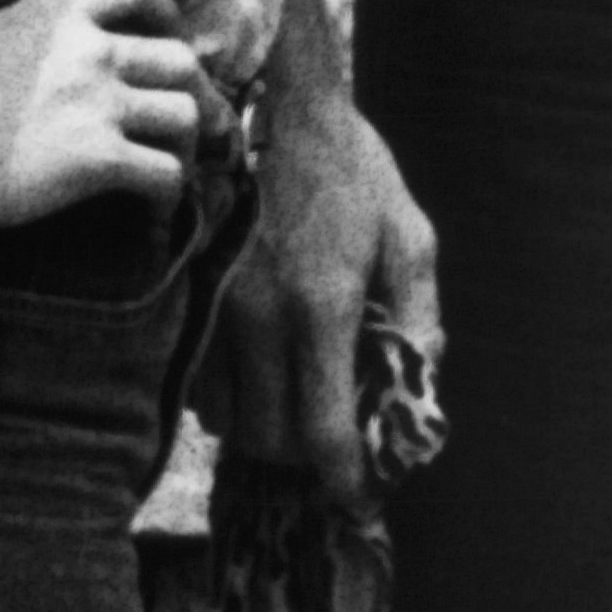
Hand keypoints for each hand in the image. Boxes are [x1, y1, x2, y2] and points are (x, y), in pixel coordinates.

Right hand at [0, 0, 208, 229]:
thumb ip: (34, 37)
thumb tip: (52, 61)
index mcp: (61, 11)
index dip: (167, 19)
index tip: (165, 45)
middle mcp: (89, 49)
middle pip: (183, 62)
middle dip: (195, 96)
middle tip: (190, 127)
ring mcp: (96, 102)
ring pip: (187, 115)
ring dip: (187, 146)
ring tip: (170, 169)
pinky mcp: (93, 157)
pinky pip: (166, 173)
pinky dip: (169, 194)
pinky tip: (151, 208)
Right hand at [199, 92, 443, 513]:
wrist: (277, 111)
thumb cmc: (354, 175)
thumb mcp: (410, 238)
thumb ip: (418, 318)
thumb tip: (418, 384)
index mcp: (321, 308)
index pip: (323, 432)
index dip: (344, 481)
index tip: (360, 500)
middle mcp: (259, 320)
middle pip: (269, 441)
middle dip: (306, 461)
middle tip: (338, 452)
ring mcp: (217, 311)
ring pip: (228, 420)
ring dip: (266, 433)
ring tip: (303, 415)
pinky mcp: (193, 301)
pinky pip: (203, 385)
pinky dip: (234, 402)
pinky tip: (266, 380)